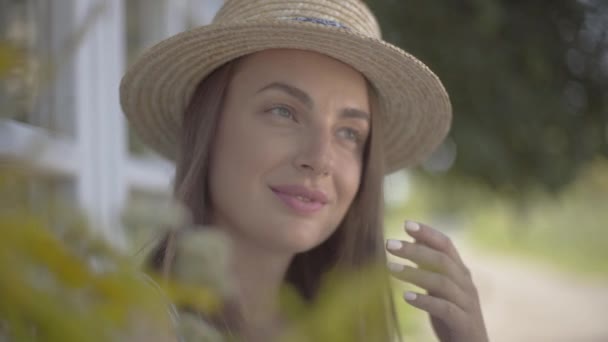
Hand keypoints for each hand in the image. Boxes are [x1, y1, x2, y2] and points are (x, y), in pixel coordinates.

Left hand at [386, 221, 488, 341]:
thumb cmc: (452, 315)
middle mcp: (466, 284)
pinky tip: (406, 297)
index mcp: (461, 272)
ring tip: (390, 268)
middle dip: (414, 250)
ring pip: (442, 282)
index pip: (446, 245)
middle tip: (389, 244)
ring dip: (414, 273)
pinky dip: (426, 301)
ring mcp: (467, 303)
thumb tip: (414, 239)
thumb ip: (431, 266)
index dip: (428, 233)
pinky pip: (445, 308)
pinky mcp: (464, 323)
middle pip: (441, 260)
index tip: (406, 224)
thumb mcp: (440, 287)